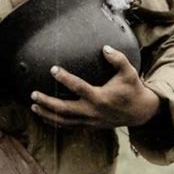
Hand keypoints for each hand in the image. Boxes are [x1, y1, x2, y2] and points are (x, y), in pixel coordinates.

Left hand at [30, 45, 159, 127]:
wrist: (140, 113)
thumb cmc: (132, 89)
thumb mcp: (129, 72)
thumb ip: (118, 59)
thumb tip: (104, 47)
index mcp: (100, 97)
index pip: (78, 87)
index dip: (65, 78)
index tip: (53, 69)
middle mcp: (92, 111)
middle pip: (64, 109)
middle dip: (47, 102)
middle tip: (33, 94)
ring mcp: (90, 121)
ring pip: (64, 121)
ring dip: (47, 114)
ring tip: (33, 105)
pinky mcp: (90, 126)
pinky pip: (69, 126)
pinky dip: (55, 122)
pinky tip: (43, 116)